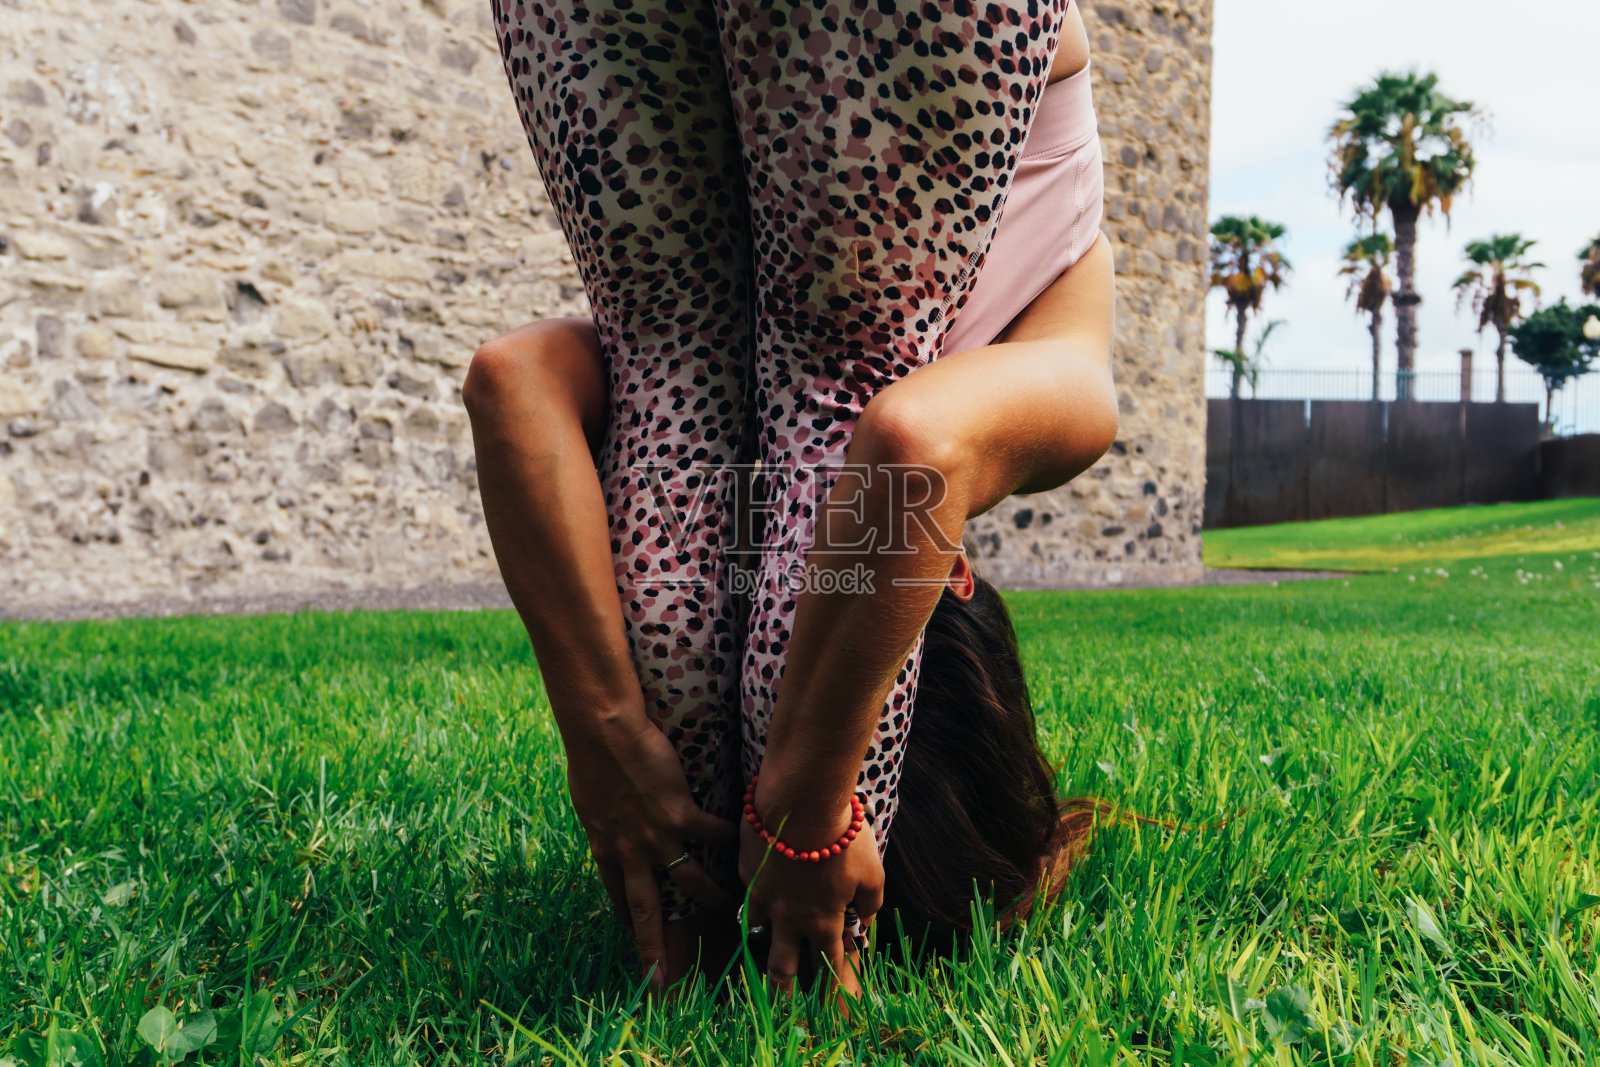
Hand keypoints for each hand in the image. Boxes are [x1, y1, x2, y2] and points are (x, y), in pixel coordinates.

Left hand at [566, 711, 737, 991]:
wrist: (602, 733)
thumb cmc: (591, 758)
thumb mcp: (591, 801)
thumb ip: (605, 820)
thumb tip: (608, 822)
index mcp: (606, 850)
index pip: (618, 899)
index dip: (630, 925)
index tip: (639, 947)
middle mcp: (630, 853)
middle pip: (646, 911)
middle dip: (654, 949)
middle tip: (661, 983)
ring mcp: (656, 837)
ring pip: (691, 881)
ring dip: (715, 897)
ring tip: (735, 909)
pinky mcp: (679, 814)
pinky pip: (714, 833)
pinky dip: (732, 837)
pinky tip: (751, 840)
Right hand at [737, 787, 884, 1001]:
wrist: (800, 800)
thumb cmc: (843, 837)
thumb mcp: (872, 872)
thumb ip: (870, 901)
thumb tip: (866, 916)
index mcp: (823, 921)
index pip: (830, 967)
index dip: (835, 993)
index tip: (837, 1013)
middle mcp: (789, 916)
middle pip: (782, 967)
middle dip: (785, 992)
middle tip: (786, 1005)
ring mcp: (763, 895)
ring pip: (758, 933)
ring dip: (764, 944)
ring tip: (767, 949)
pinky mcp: (747, 870)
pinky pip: (750, 893)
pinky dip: (758, 898)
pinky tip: (760, 891)